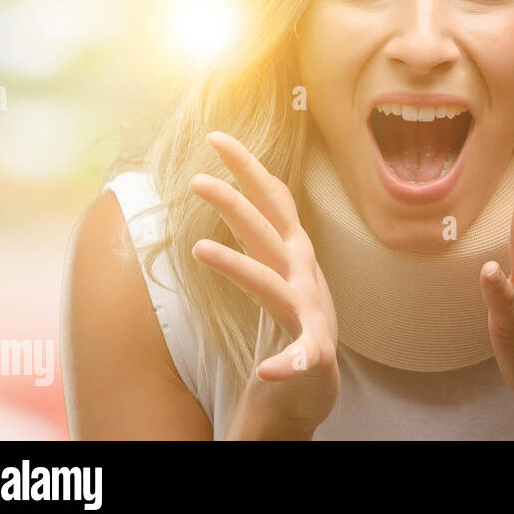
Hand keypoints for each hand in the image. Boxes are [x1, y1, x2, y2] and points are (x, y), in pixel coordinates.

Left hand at [189, 131, 339, 439]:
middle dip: (234, 204)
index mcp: (291, 251)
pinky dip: (287, 362)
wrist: (316, 377)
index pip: (271, 200)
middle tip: (196, 180)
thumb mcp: (279, 261)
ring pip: (272, 286)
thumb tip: (249, 176)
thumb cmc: (292, 312)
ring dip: (240, 267)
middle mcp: (302, 273)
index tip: (217, 136)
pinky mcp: (314, 353)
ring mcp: (310, 312)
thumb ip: (265, 224)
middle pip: (266, 232)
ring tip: (201, 249)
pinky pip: (301, 356)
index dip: (248, 168)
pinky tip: (269, 370)